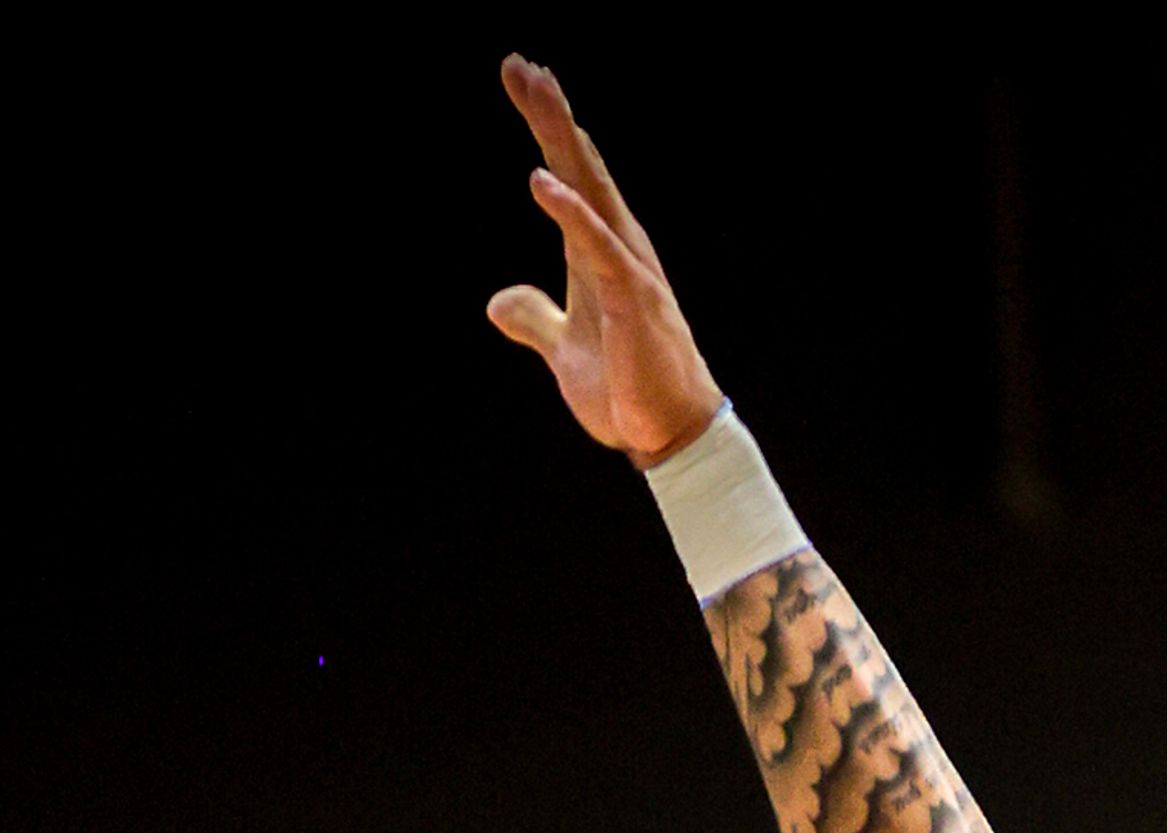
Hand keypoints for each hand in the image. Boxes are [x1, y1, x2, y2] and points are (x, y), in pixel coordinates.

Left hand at [483, 54, 722, 463]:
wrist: (667, 435)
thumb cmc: (626, 390)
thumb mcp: (562, 352)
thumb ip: (534, 319)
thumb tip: (499, 302)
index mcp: (596, 251)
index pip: (567, 177)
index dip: (544, 131)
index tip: (520, 83)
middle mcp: (616, 244)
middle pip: (579, 166)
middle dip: (549, 114)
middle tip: (520, 63)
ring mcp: (626, 266)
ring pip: (591, 187)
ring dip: (560, 140)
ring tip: (536, 91)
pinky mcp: (630, 297)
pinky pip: (595, 245)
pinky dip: (569, 212)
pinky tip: (541, 180)